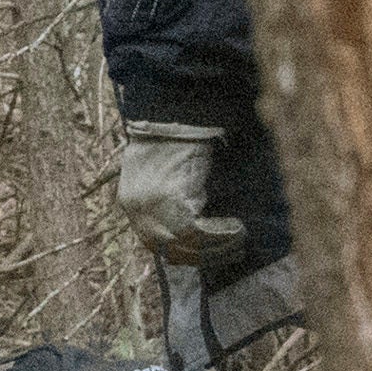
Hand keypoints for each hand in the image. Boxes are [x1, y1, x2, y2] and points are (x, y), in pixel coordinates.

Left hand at [116, 119, 242, 264]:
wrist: (174, 115)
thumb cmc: (177, 142)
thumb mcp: (166, 177)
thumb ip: (173, 202)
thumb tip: (200, 228)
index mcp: (132, 203)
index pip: (158, 244)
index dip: (189, 253)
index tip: (215, 254)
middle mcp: (135, 209)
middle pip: (171, 249)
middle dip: (207, 255)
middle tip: (235, 250)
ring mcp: (149, 206)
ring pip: (185, 244)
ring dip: (218, 247)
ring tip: (239, 236)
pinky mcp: (168, 199)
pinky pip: (195, 232)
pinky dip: (220, 234)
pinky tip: (237, 227)